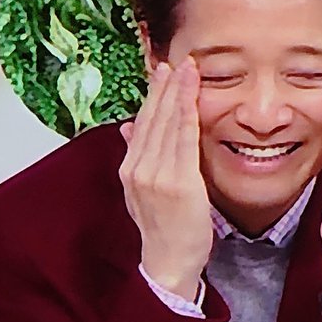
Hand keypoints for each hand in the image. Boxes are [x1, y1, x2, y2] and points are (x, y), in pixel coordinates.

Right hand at [118, 57, 212, 299]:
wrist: (168, 260)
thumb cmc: (162, 227)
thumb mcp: (141, 191)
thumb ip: (137, 157)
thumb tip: (128, 126)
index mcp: (131, 168)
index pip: (143, 123)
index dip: (154, 95)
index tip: (162, 72)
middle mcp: (139, 168)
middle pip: (153, 118)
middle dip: (165, 87)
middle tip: (175, 60)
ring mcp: (157, 174)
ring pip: (168, 124)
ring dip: (178, 93)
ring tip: (187, 68)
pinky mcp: (179, 182)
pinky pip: (184, 139)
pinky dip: (188, 113)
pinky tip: (194, 94)